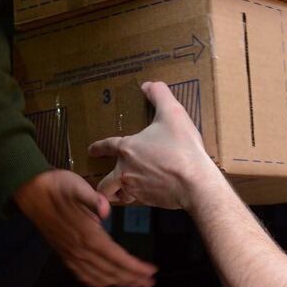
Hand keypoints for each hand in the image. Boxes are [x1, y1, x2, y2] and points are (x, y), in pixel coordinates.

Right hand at [12, 168, 156, 286]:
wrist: (29, 190)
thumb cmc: (56, 186)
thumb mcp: (76, 186)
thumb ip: (92, 199)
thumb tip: (106, 209)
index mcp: (86, 234)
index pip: (115, 256)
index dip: (133, 266)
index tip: (151, 272)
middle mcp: (79, 249)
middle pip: (109, 270)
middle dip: (131, 278)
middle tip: (149, 284)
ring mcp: (70, 253)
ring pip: (97, 275)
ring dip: (116, 282)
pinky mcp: (63, 252)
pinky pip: (80, 273)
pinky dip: (94, 282)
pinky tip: (102, 285)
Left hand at [89, 81, 225, 210]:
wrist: (195, 182)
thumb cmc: (182, 147)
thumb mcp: (173, 113)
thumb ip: (160, 95)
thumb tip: (148, 85)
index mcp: (128, 148)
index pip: (107, 146)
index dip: (98, 147)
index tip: (91, 150)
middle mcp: (126, 171)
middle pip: (105, 183)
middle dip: (103, 183)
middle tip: (106, 182)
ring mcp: (136, 189)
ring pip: (119, 196)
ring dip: (119, 194)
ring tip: (123, 192)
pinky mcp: (149, 202)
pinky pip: (137, 202)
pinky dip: (139, 198)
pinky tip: (148, 194)